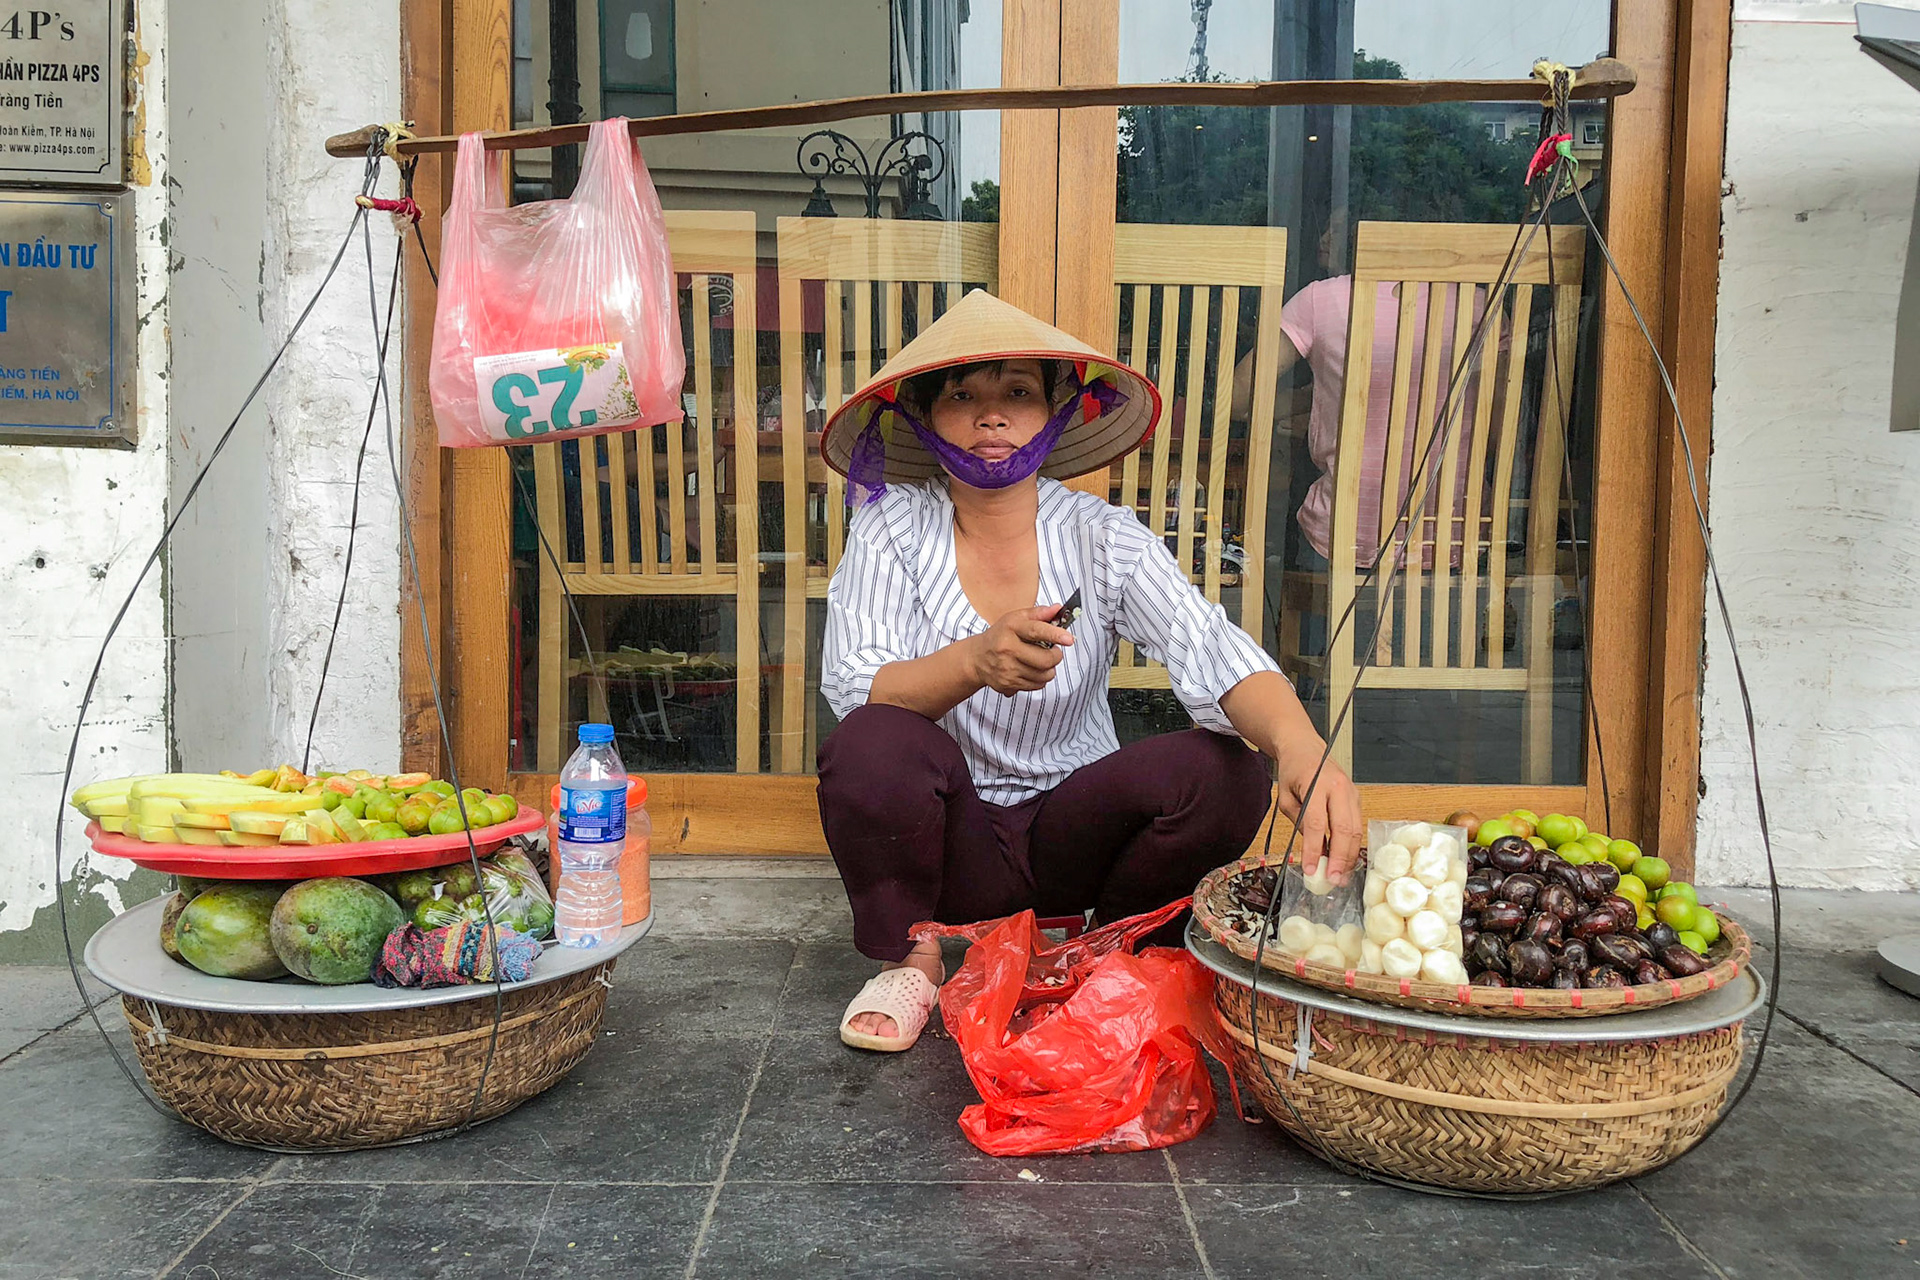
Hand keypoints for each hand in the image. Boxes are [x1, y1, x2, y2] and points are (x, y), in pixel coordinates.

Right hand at [969, 604, 1072, 696]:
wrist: (977, 658)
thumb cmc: (1000, 636)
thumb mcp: (1015, 619)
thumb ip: (1038, 613)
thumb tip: (1058, 609)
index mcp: (1010, 628)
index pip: (1036, 631)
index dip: (1055, 634)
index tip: (1069, 639)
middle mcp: (1007, 649)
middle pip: (1045, 659)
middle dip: (1056, 656)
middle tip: (1053, 652)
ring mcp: (1007, 668)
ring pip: (1044, 675)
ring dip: (1049, 669)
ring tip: (1042, 661)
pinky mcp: (1008, 684)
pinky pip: (1037, 685)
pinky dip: (1040, 679)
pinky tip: (1032, 670)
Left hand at [1274, 742, 1362, 884]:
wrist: (1305, 747)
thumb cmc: (1293, 769)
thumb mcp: (1285, 796)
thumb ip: (1298, 821)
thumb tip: (1313, 848)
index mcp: (1317, 784)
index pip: (1316, 823)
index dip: (1314, 849)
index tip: (1311, 869)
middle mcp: (1339, 787)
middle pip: (1344, 829)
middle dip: (1340, 858)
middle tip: (1333, 879)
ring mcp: (1351, 792)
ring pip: (1355, 830)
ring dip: (1349, 856)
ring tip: (1340, 876)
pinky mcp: (1357, 798)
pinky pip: (1357, 825)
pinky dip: (1351, 845)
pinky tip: (1344, 859)